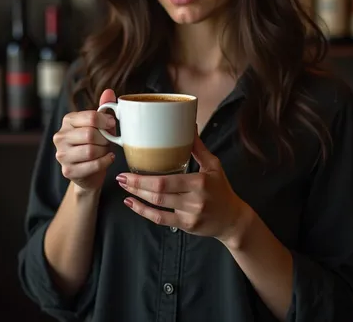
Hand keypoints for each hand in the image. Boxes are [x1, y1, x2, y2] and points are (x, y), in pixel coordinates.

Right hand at [53, 89, 116, 192]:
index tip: (112, 124)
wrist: (90, 172)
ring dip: (104, 151)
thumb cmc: (96, 144)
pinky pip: (93, 165)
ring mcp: (62, 155)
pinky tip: (108, 158)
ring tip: (105, 150)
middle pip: (90, 134)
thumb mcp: (102, 125)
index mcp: (68, 120)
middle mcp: (60, 136)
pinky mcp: (67, 170)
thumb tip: (109, 91)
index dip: (105, 121)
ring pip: (91, 150)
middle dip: (105, 139)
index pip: (90, 117)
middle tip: (108, 141)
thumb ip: (105, 108)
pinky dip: (105, 161)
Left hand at [116, 132, 250, 243]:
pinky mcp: (185, 226)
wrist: (232, 219)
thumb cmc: (221, 189)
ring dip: (137, 196)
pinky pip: (160, 220)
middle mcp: (194, 200)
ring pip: (158, 207)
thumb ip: (198, 148)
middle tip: (120, 177)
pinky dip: (144, 212)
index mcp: (200, 182)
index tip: (128, 170)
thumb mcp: (213, 165)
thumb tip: (189, 126)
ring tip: (124, 187)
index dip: (144, 179)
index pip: (167, 181)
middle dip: (136, 186)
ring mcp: (189, 215)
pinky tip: (132, 203)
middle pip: (159, 194)